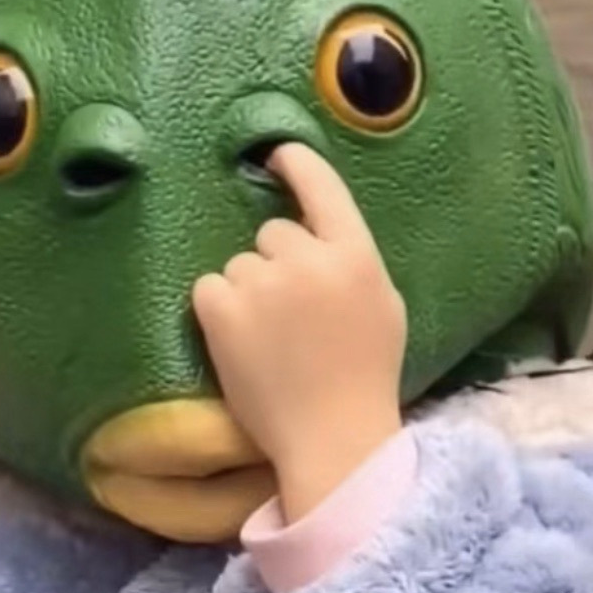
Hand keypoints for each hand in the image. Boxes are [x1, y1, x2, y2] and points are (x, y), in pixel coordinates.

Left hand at [192, 143, 405, 521]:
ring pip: (240, 263)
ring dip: (249, 289)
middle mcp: (308, 259)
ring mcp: (261, 283)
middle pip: (273, 232)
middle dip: (278, 261)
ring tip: (269, 338)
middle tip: (291, 312)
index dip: (299, 164)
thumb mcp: (382, 305)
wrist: (332, 438)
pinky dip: (220, 310)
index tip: (279, 154)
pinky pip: (210, 286)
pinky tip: (242, 344)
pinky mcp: (221, 308)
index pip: (323, 188)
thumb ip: (351, 260)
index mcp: (355, 254)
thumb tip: (315, 230)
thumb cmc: (365, 373)